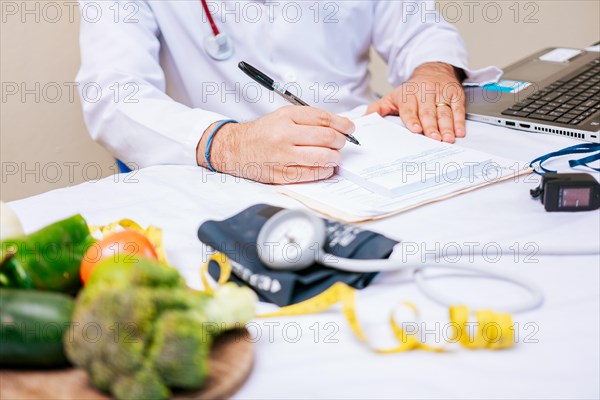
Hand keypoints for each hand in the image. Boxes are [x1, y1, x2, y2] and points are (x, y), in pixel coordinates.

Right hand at [197, 106, 354, 183]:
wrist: (237, 149)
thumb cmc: (264, 133)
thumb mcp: (283, 116)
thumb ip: (309, 119)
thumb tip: (338, 127)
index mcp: (286, 117)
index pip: (323, 118)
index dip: (342, 123)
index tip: (349, 128)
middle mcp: (285, 135)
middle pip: (326, 137)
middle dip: (340, 141)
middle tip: (341, 143)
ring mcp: (283, 156)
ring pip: (322, 157)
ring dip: (335, 157)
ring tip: (334, 156)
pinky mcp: (282, 174)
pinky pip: (312, 174)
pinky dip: (324, 171)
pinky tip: (325, 167)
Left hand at [367, 62, 465, 142]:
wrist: (432, 69)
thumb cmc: (411, 90)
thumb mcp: (392, 96)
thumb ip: (378, 108)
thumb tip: (364, 119)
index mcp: (408, 95)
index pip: (409, 109)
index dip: (413, 119)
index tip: (416, 129)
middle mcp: (425, 93)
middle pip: (428, 112)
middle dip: (432, 126)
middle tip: (435, 139)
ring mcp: (442, 93)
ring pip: (444, 111)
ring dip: (447, 126)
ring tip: (448, 138)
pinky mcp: (455, 94)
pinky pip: (458, 108)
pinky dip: (460, 120)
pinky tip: (460, 131)